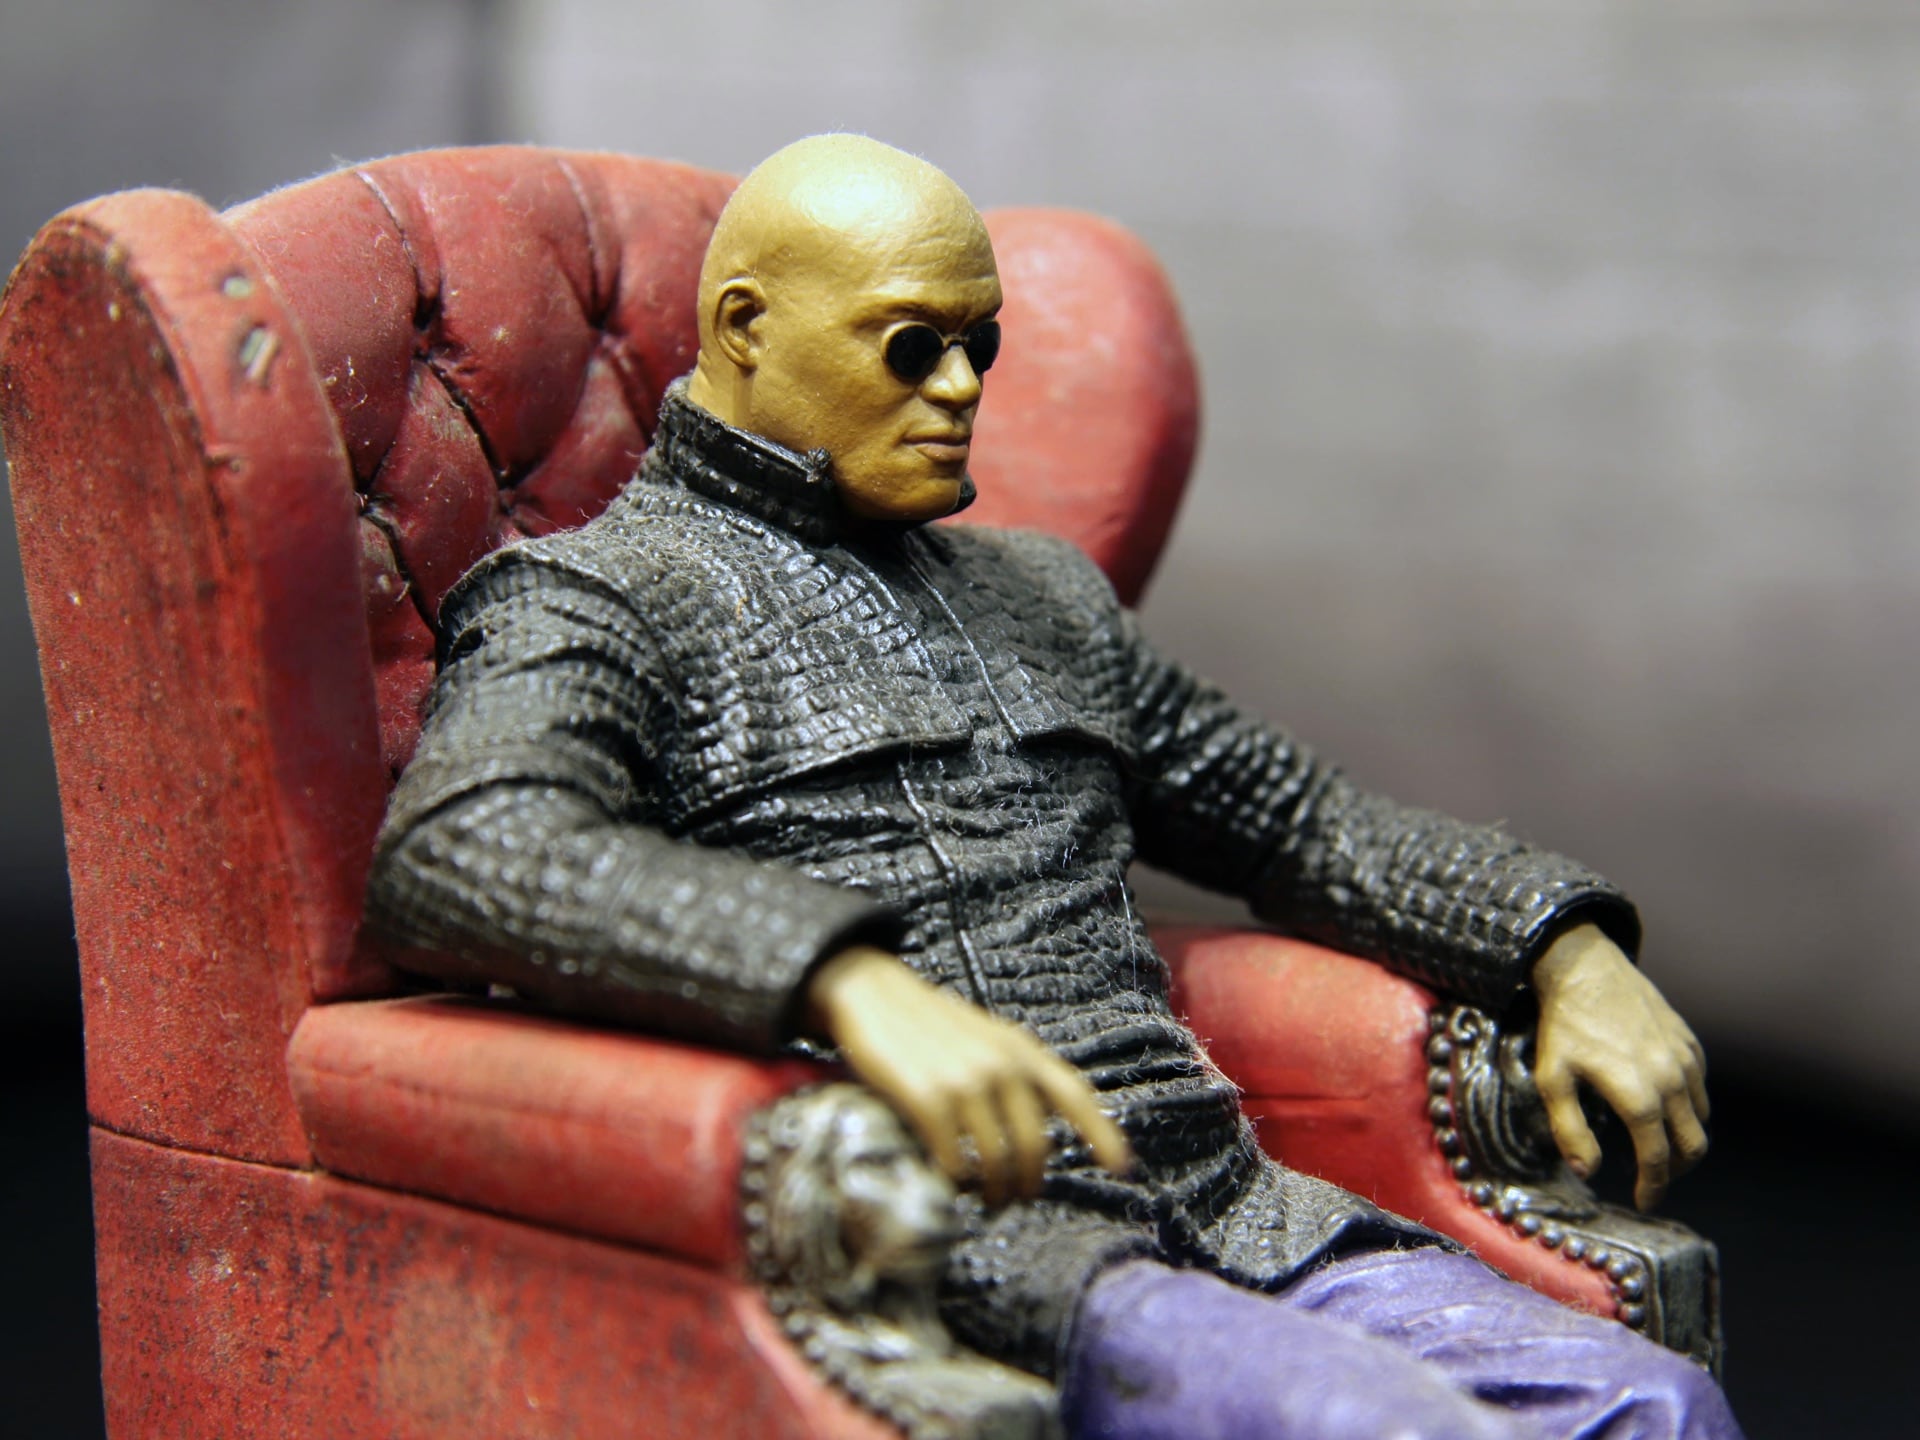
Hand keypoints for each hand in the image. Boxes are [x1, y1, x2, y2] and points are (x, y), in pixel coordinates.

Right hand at [803, 946, 1132, 1205]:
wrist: (872, 992)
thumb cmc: (929, 1023)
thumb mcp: (986, 1037)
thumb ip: (1013, 1073)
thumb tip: (1031, 1134)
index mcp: (1021, 1050)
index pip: (1074, 1097)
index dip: (1103, 1135)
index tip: (1123, 1169)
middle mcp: (1003, 1066)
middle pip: (1034, 1147)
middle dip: (1027, 1183)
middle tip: (1014, 1199)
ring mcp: (966, 1083)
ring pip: (996, 1161)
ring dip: (993, 1191)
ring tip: (984, 1198)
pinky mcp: (928, 1099)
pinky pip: (954, 1160)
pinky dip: (955, 1182)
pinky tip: (949, 1183)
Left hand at [1531, 924, 1709, 1210]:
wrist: (1586, 969)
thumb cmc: (1565, 1026)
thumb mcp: (1554, 1079)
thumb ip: (1570, 1130)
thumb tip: (1587, 1172)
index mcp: (1639, 1096)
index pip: (1658, 1158)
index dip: (1653, 1186)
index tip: (1643, 1201)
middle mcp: (1672, 1081)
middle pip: (1692, 1145)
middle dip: (1676, 1171)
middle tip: (1653, 1179)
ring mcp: (1686, 1060)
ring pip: (1700, 1119)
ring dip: (1683, 1140)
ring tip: (1654, 1145)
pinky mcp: (1690, 1043)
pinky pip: (1700, 1088)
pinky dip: (1688, 1108)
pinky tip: (1662, 1107)